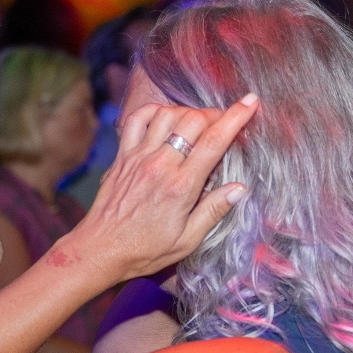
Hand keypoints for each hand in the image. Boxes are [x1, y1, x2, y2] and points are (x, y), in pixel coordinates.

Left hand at [68, 97, 257, 284]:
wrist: (101, 249)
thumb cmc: (145, 250)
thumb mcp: (187, 241)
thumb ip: (213, 211)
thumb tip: (240, 188)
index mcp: (182, 186)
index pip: (214, 141)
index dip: (236, 117)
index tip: (250, 102)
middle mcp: (160, 165)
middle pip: (193, 120)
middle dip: (214, 114)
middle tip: (223, 122)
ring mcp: (139, 157)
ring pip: (166, 114)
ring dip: (186, 111)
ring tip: (197, 122)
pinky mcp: (122, 156)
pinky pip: (137, 120)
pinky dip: (153, 111)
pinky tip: (164, 118)